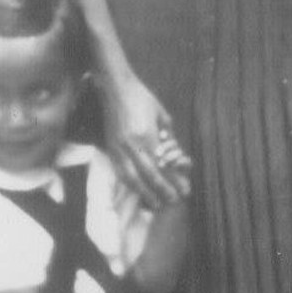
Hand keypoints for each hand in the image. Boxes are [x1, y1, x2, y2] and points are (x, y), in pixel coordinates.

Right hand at [104, 74, 190, 206]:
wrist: (114, 88)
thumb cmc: (141, 97)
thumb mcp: (161, 114)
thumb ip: (168, 136)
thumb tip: (173, 154)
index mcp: (146, 136)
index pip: (161, 165)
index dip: (171, 181)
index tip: (182, 191)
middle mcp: (130, 145)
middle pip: (146, 176)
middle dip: (159, 192)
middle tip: (171, 203)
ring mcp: (117, 148)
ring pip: (130, 177)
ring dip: (142, 193)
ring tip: (153, 205)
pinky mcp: (109, 147)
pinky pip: (119, 171)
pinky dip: (129, 183)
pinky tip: (136, 190)